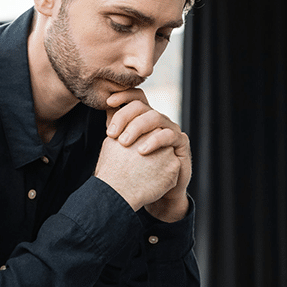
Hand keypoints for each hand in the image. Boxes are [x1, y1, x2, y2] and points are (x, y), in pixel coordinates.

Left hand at [104, 90, 189, 221]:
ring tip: (123, 143)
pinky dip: (155, 141)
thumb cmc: (139, 168)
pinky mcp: (181, 142)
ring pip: (155, 117)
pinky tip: (142, 151)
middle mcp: (158, 119)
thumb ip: (118, 128)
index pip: (135, 97)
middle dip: (124, 116)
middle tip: (111, 134)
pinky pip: (169, 135)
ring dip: (137, 127)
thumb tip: (105, 109)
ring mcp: (170, 128)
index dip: (123, 95)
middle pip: (141, 106)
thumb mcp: (125, 147)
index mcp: (144, 117)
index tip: (108, 102)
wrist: (159, 191)